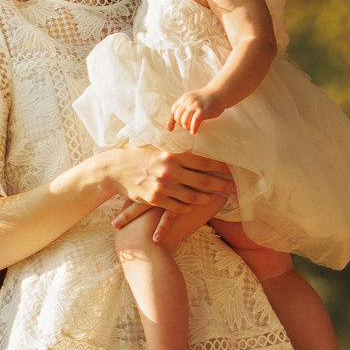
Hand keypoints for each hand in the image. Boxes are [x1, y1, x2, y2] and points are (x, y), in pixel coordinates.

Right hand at [102, 144, 234, 212]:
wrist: (114, 170)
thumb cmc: (137, 156)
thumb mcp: (156, 148)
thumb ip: (175, 148)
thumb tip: (194, 143)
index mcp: (172, 155)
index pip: (202, 162)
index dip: (220, 167)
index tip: (231, 170)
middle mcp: (170, 171)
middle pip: (203, 181)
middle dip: (221, 185)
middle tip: (234, 189)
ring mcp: (163, 186)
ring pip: (192, 196)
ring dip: (207, 198)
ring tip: (217, 198)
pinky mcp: (155, 199)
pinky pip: (178, 207)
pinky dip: (189, 207)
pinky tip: (195, 206)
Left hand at [167, 90, 220, 133]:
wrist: (219, 93)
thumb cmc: (206, 99)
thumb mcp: (192, 99)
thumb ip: (185, 106)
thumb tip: (177, 120)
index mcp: (184, 98)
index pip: (173, 111)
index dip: (171, 121)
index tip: (171, 129)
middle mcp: (188, 101)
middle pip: (177, 117)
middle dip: (181, 124)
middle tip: (187, 126)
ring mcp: (195, 105)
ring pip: (184, 120)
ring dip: (186, 127)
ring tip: (191, 128)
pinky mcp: (203, 110)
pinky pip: (194, 122)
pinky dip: (193, 128)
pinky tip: (194, 131)